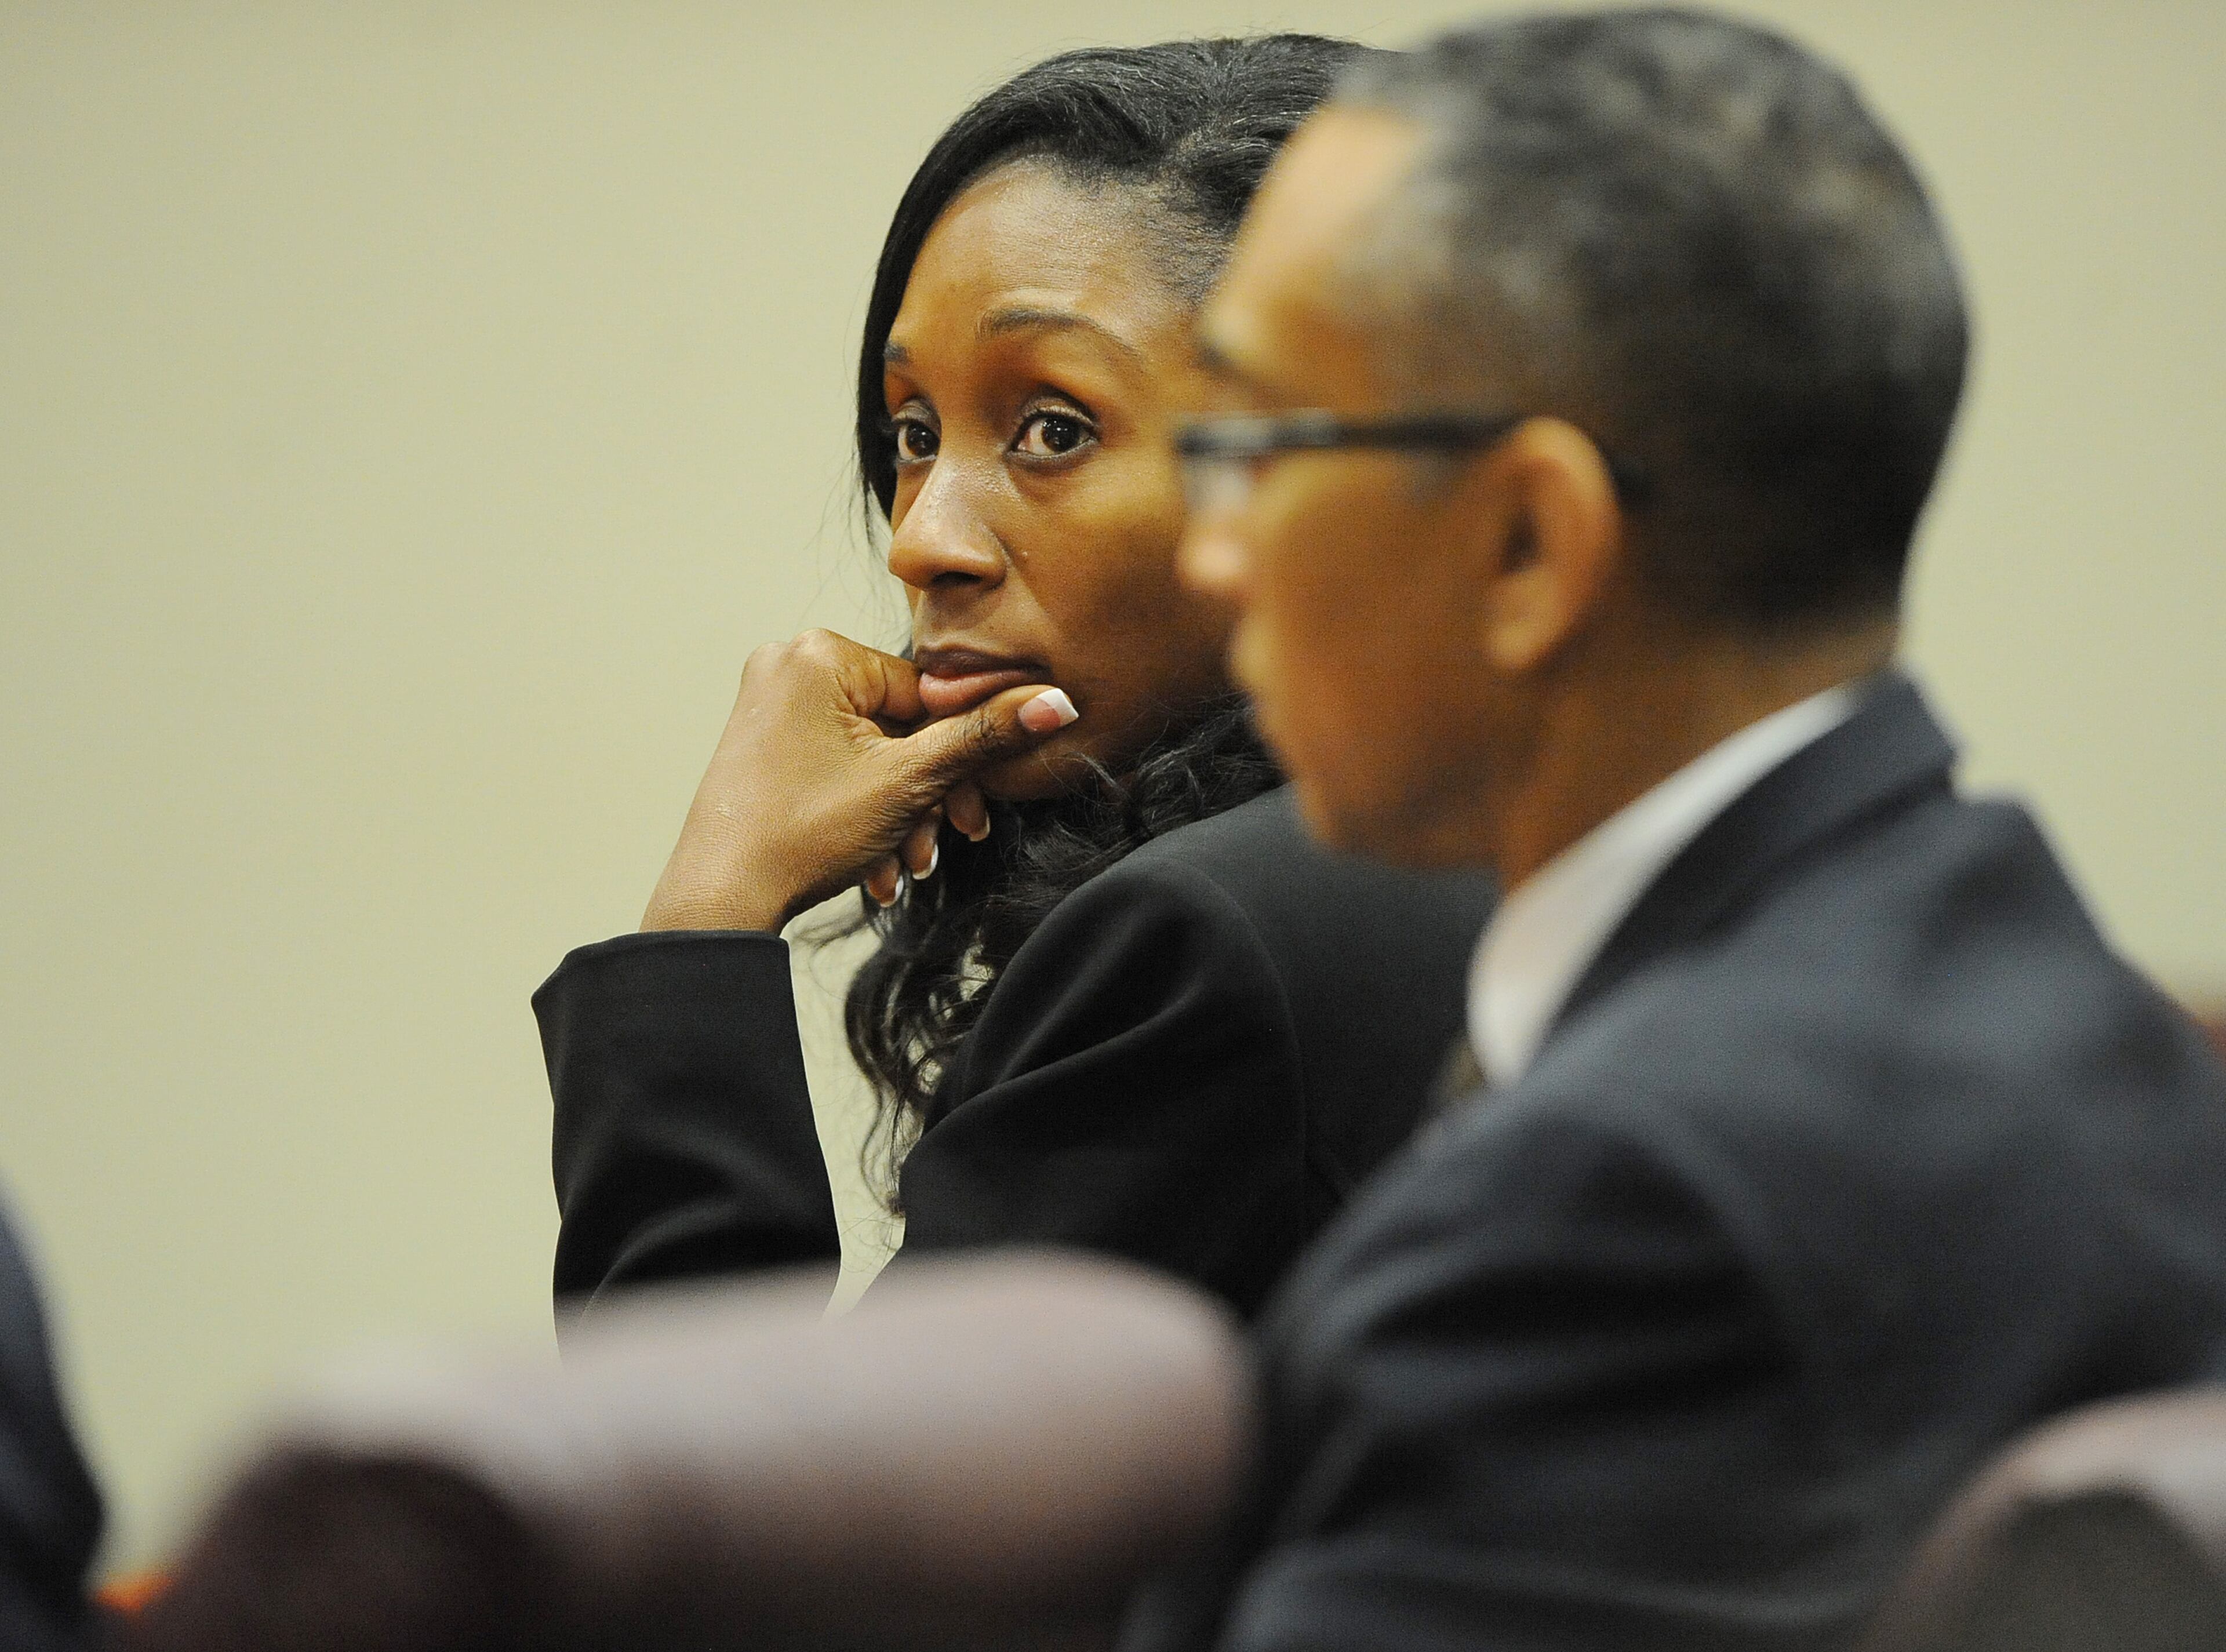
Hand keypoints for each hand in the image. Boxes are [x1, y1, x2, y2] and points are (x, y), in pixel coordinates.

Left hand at [641, 630, 1076, 932]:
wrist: (719, 897)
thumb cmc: (803, 832)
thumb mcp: (910, 782)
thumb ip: (985, 737)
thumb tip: (1058, 702)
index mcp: (819, 653)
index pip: (926, 692)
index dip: (958, 756)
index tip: (974, 812)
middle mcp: (788, 664)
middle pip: (900, 726)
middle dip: (928, 796)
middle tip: (947, 844)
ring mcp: (770, 704)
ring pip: (872, 754)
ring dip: (901, 815)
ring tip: (906, 867)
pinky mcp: (763, 742)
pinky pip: (838, 764)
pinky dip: (864, 811)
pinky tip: (876, 866)